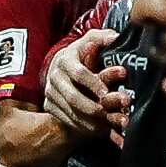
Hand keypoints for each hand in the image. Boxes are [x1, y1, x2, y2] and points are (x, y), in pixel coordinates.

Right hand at [41, 25, 130, 140]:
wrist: (60, 67)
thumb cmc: (82, 53)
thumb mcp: (92, 40)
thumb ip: (103, 37)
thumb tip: (116, 37)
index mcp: (65, 60)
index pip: (79, 73)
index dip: (93, 83)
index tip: (107, 91)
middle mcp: (54, 77)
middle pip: (73, 98)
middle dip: (94, 107)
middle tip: (112, 113)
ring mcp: (50, 93)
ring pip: (71, 112)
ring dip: (92, 121)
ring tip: (110, 125)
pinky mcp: (49, 106)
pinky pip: (67, 120)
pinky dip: (84, 127)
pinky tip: (100, 129)